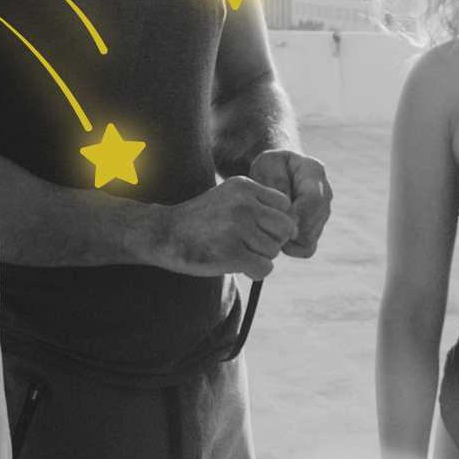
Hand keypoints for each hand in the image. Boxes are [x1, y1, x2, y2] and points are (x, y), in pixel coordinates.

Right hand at [147, 175, 295, 277]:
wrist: (164, 234)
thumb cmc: (201, 220)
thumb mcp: (229, 198)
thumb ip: (259, 205)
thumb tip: (295, 228)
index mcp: (244, 186)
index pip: (284, 205)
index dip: (276, 222)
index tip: (261, 230)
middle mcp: (243, 204)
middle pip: (285, 228)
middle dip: (274, 240)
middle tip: (253, 245)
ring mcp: (237, 228)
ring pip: (274, 250)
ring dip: (261, 257)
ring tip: (238, 253)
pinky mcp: (230, 253)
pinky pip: (264, 268)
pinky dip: (255, 271)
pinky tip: (238, 265)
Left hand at [248, 149, 333, 257]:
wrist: (278, 170)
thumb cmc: (270, 165)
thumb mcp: (268, 164)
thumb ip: (278, 182)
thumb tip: (289, 211)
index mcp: (315, 172)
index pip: (313, 199)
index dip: (296, 215)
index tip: (276, 221)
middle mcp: (325, 194)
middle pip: (313, 223)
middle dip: (288, 229)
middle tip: (266, 225)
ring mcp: (324, 213)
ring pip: (310, 238)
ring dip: (288, 238)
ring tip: (269, 226)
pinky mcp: (317, 229)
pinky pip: (308, 249)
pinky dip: (292, 248)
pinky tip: (277, 236)